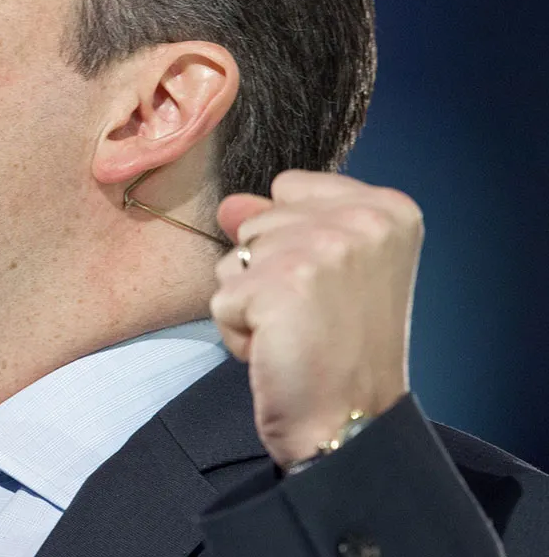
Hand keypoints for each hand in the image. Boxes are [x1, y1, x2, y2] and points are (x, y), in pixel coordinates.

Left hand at [210, 170, 420, 466]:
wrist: (354, 422)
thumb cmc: (343, 352)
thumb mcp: (327, 271)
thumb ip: (280, 224)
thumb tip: (229, 204)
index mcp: (388, 209)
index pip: (290, 187)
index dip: (291, 241)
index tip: (329, 286)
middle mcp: (361, 220)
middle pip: (256, 220)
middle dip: (267, 272)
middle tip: (314, 317)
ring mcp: (320, 248)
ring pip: (234, 257)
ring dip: (250, 302)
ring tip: (297, 333)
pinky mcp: (278, 283)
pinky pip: (221, 298)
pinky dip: (238, 332)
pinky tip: (280, 352)